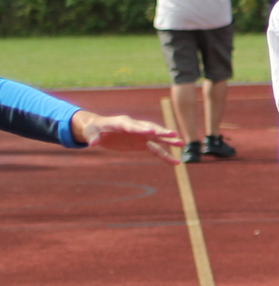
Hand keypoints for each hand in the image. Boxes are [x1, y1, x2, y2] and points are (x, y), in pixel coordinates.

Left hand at [69, 111, 183, 162]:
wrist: (98, 129)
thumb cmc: (93, 128)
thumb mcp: (90, 131)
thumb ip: (92, 136)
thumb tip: (94, 143)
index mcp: (122, 122)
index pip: (133, 125)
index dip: (141, 128)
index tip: (151, 131)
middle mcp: (135, 127)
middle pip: (150, 129)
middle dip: (161, 131)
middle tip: (173, 134)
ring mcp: (141, 136)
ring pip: (157, 138)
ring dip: (168, 141)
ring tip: (181, 143)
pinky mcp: (142, 144)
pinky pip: (156, 150)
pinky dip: (165, 156)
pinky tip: (176, 162)